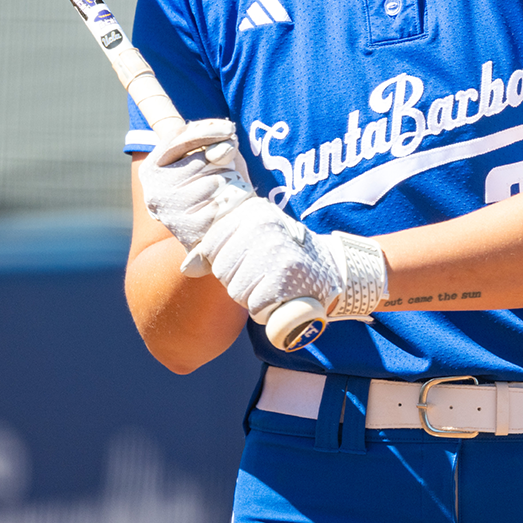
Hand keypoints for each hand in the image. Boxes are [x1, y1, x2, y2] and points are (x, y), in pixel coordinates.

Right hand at [142, 118, 254, 251]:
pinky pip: (221, 202)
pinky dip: (233, 199)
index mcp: (151, 169)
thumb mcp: (214, 158)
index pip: (176, 138)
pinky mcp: (188, 229)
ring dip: (230, 182)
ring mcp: (168, 212)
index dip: (205, 130)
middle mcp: (154, 190)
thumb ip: (217, 146)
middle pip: (200, 160)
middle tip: (225, 174)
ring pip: (214, 181)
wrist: (219, 229)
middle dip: (222, 162)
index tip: (230, 128)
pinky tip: (229, 204)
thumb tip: (220, 152)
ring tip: (226, 191)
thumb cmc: (215, 185)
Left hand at [189, 198, 386, 324]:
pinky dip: (266, 310)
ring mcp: (274, 251)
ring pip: (236, 290)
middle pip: (222, 269)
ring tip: (274, 284)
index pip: (212, 244)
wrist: (334, 271)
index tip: (248, 259)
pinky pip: (255, 306)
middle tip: (265, 274)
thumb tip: (188, 268)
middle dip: (238, 280)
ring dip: (252, 296)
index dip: (224, 260)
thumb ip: (219, 248)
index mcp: (254, 213)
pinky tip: (283, 296)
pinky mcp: (284, 278)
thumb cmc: (287, 256)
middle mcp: (263, 227)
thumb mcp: (254, 241)